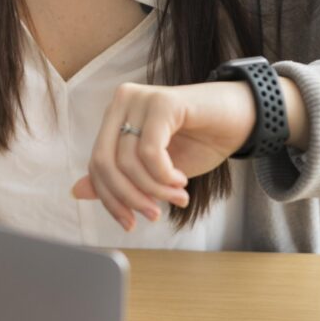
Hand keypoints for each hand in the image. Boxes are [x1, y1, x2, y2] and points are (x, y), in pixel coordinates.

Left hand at [70, 80, 257, 231]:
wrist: (242, 119)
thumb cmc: (199, 140)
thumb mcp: (155, 169)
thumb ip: (119, 177)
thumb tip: (77, 191)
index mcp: (116, 115)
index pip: (96, 163)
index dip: (109, 198)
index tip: (131, 222)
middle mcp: (123, 101)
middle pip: (105, 162)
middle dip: (128, 197)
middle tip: (153, 214)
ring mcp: (142, 98)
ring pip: (129, 161)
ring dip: (155, 190)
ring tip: (178, 197)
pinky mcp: (163, 101)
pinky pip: (150, 151)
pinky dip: (164, 175)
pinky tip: (181, 181)